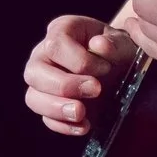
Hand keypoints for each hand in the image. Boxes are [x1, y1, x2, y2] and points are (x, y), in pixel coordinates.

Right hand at [23, 15, 138, 135]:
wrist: (121, 67)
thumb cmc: (118, 49)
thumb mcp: (123, 42)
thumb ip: (115, 43)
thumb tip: (99, 45)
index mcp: (60, 31)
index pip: (54, 45)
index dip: (79, 60)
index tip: (105, 68)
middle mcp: (43, 55)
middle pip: (34, 72)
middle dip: (65, 85)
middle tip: (96, 90)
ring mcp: (43, 82)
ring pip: (33, 98)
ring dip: (57, 108)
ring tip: (82, 113)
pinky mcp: (50, 106)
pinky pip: (45, 119)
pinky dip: (63, 125)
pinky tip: (84, 126)